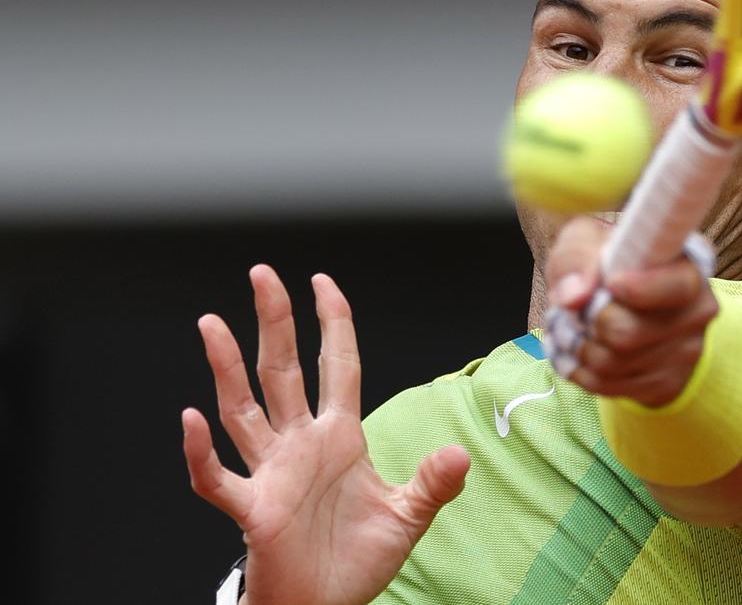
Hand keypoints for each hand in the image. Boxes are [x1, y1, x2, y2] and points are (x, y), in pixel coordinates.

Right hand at [182, 265, 469, 604]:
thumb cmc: (357, 559)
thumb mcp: (407, 516)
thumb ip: (433, 483)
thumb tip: (461, 453)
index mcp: (339, 437)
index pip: (336, 366)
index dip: (332, 323)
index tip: (322, 282)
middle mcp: (301, 445)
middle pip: (282, 371)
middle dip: (275, 322)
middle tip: (262, 274)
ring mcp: (273, 473)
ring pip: (243, 410)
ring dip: (226, 368)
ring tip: (212, 323)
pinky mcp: (253, 510)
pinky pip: (217, 478)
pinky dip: (200, 453)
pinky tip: (188, 421)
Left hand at [546, 218, 717, 406]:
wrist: (622, 303)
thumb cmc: (606, 264)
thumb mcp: (587, 240)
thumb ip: (579, 258)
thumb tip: (574, 297)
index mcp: (691, 265)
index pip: (678, 286)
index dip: (640, 289)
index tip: (611, 282)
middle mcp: (699, 309)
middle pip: (628, 333)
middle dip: (587, 324)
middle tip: (575, 311)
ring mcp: (687, 351)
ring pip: (612, 364)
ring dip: (577, 348)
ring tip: (570, 329)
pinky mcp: (667, 383)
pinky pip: (608, 386)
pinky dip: (580, 370)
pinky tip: (577, 353)